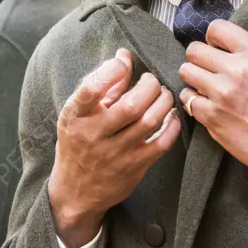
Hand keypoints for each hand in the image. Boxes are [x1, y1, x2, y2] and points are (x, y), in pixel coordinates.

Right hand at [49, 49, 181, 247]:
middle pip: (131, 105)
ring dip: (164, 101)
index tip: (124, 63)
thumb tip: (124, 55)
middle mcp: (94, 135)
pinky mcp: (134, 167)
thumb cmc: (79, 142)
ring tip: (164, 94)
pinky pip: (161, 143)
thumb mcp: (79, 114)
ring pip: (149, 121)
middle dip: (149, 86)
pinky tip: (172, 116)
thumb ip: (103, 85)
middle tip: (152, 81)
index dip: (111, 71)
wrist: (75, 191)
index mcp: (76, 117)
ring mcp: (115, 153)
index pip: (90, 90)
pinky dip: (172, 126)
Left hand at [178, 20, 247, 191]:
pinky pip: (187, 99)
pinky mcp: (212, 117)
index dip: (212, 39)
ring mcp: (221, 93)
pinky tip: (207, 106)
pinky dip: (194, 101)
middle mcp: (236, 70)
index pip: (217, 28)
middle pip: (195, 50)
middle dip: (199, 58)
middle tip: (207, 70)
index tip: (216, 48)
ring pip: (186, 71)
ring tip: (205, 87)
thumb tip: (232, 48)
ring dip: (194, 79)